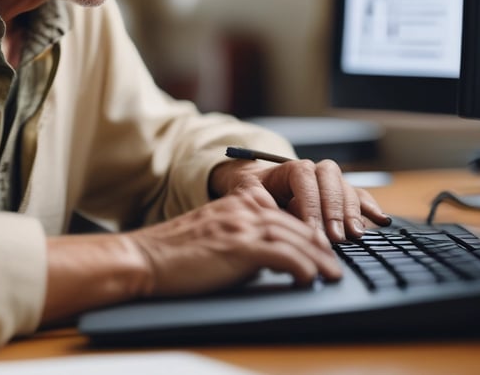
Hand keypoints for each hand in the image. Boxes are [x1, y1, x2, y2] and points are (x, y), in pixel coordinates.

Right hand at [127, 191, 341, 296]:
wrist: (144, 257)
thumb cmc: (174, 252)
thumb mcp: (213, 232)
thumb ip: (240, 233)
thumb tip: (266, 254)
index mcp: (237, 201)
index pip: (283, 212)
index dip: (306, 230)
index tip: (320, 247)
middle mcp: (243, 208)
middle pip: (296, 223)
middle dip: (321, 245)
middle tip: (335, 263)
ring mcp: (242, 225)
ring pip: (296, 237)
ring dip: (320, 259)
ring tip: (332, 274)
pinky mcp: (239, 247)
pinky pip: (283, 255)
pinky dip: (302, 267)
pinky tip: (309, 279)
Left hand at [209, 158, 390, 241]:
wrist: (259, 189)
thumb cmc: (253, 192)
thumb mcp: (246, 193)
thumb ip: (257, 199)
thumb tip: (270, 210)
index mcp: (291, 167)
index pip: (304, 178)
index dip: (310, 203)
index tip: (311, 229)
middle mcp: (314, 171)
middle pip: (330, 180)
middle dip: (334, 209)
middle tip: (336, 236)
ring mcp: (330, 183)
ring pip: (346, 188)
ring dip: (352, 212)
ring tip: (355, 235)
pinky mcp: (341, 197)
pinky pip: (360, 197)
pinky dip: (370, 207)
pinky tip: (381, 221)